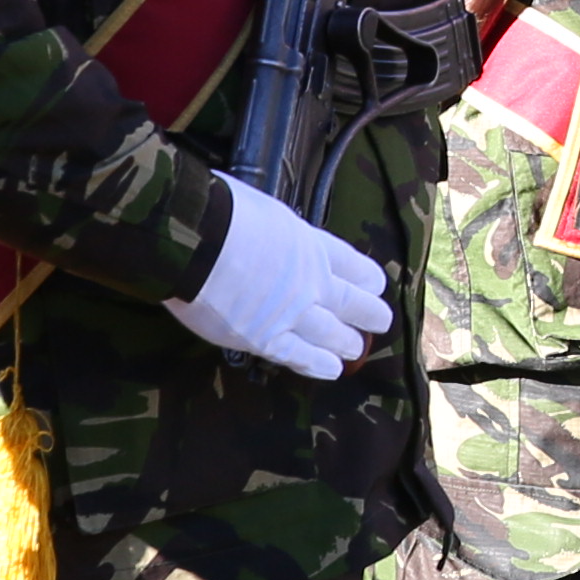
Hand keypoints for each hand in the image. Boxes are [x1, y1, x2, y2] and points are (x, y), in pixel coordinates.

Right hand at [176, 174, 392, 377]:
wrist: (198, 240)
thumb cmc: (224, 212)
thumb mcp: (267, 210)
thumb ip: (278, 232)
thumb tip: (270, 235)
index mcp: (311, 245)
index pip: (351, 264)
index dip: (366, 276)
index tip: (375, 284)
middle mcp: (311, 281)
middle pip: (352, 302)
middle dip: (369, 313)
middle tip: (380, 321)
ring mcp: (291, 313)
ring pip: (331, 334)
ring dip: (347, 342)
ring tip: (355, 347)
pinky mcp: (264, 339)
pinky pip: (297, 356)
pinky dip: (317, 364)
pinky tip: (331, 369)